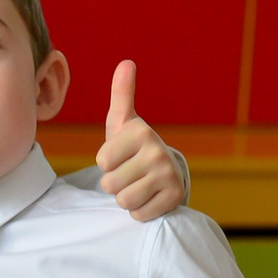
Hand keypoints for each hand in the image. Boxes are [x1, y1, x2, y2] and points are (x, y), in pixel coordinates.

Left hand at [92, 61, 185, 220]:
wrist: (164, 172)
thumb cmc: (132, 147)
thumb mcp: (122, 122)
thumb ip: (121, 94)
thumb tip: (126, 62)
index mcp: (141, 132)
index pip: (102, 162)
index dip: (106, 164)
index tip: (120, 157)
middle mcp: (157, 152)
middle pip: (110, 184)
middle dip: (115, 183)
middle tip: (130, 173)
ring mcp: (168, 176)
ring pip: (123, 201)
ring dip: (126, 198)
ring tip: (138, 184)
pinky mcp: (175, 198)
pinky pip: (139, 215)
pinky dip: (140, 210)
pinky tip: (149, 197)